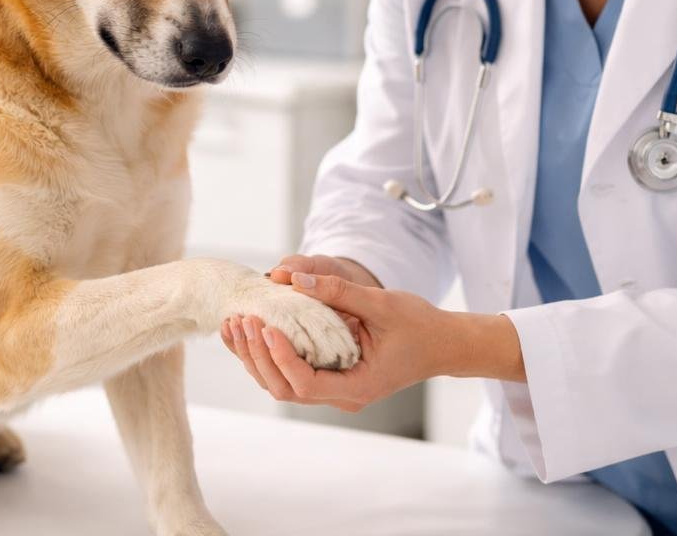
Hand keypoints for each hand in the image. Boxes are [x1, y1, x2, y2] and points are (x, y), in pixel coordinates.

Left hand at [219, 267, 453, 411]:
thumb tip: (294, 280)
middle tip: (241, 320)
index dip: (281, 358)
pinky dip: (268, 354)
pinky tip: (250, 331)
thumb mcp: (382, 303)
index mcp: (357, 386)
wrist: (441, 344)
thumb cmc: (418, 325)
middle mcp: (342, 396)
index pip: (306, 383)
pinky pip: (291, 373)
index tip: (266, 328)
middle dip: (258, 356)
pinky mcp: (331, 378)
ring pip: (283, 384)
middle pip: (285, 388)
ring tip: (234, 325)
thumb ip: (338, 292)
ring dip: (255, 357)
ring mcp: (335, 390)